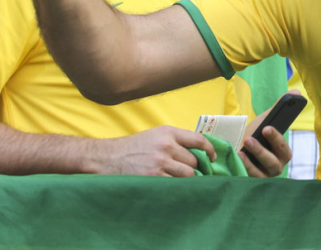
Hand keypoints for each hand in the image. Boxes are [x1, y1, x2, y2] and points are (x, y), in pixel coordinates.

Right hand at [92, 126, 215, 176]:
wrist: (107, 158)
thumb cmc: (132, 148)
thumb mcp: (155, 136)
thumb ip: (175, 141)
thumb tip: (199, 152)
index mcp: (168, 132)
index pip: (198, 140)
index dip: (210, 150)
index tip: (213, 158)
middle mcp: (166, 146)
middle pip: (194, 161)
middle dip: (193, 168)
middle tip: (189, 173)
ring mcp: (160, 163)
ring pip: (188, 175)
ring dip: (186, 180)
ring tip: (179, 181)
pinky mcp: (154, 178)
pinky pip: (175, 185)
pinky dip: (177, 188)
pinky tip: (173, 189)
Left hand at [239, 96, 297, 177]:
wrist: (237, 149)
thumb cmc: (255, 135)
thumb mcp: (265, 122)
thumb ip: (279, 108)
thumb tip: (296, 92)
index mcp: (282, 154)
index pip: (284, 150)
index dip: (277, 139)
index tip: (267, 128)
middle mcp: (275, 168)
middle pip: (273, 163)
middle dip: (262, 151)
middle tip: (250, 138)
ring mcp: (262, 177)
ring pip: (260, 173)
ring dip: (250, 161)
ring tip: (241, 148)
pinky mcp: (250, 182)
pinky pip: (248, 179)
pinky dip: (243, 168)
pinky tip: (237, 157)